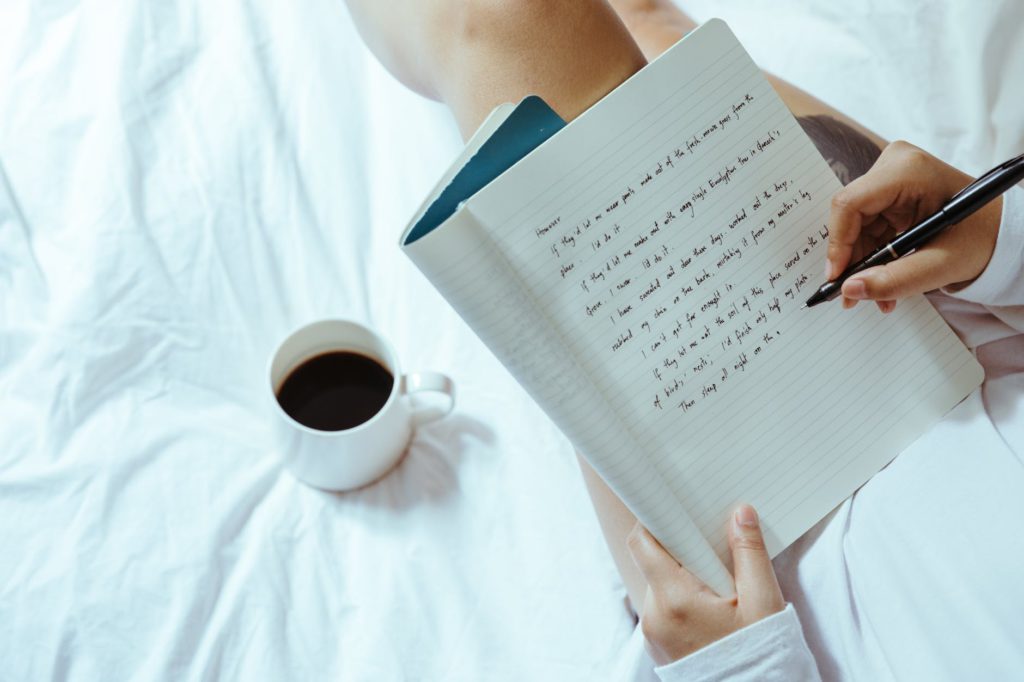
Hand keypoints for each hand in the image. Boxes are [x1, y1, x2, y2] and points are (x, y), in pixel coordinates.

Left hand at [627, 505, 784, 664]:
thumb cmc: (760, 656)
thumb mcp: (763, 602)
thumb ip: (749, 553)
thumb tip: (740, 513)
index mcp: (674, 599)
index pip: (643, 543)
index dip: (656, 520)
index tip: (676, 509)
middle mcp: (654, 616)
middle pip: (653, 562)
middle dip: (680, 548)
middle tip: (712, 545)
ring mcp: (653, 634)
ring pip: (659, 585)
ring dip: (682, 574)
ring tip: (718, 579)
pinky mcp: (658, 646)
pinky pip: (663, 608)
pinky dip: (682, 597)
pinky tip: (712, 602)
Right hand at [827, 141, 1001, 311]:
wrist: (1001, 230)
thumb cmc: (981, 238)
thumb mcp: (942, 265)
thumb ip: (896, 280)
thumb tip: (850, 289)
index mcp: (908, 172)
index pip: (850, 204)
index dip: (838, 244)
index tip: (838, 278)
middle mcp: (894, 166)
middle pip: (850, 216)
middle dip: (851, 259)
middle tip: (852, 295)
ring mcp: (890, 176)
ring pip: (855, 225)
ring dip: (862, 262)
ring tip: (876, 294)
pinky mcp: (890, 191)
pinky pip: (866, 225)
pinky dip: (872, 255)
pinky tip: (882, 277)